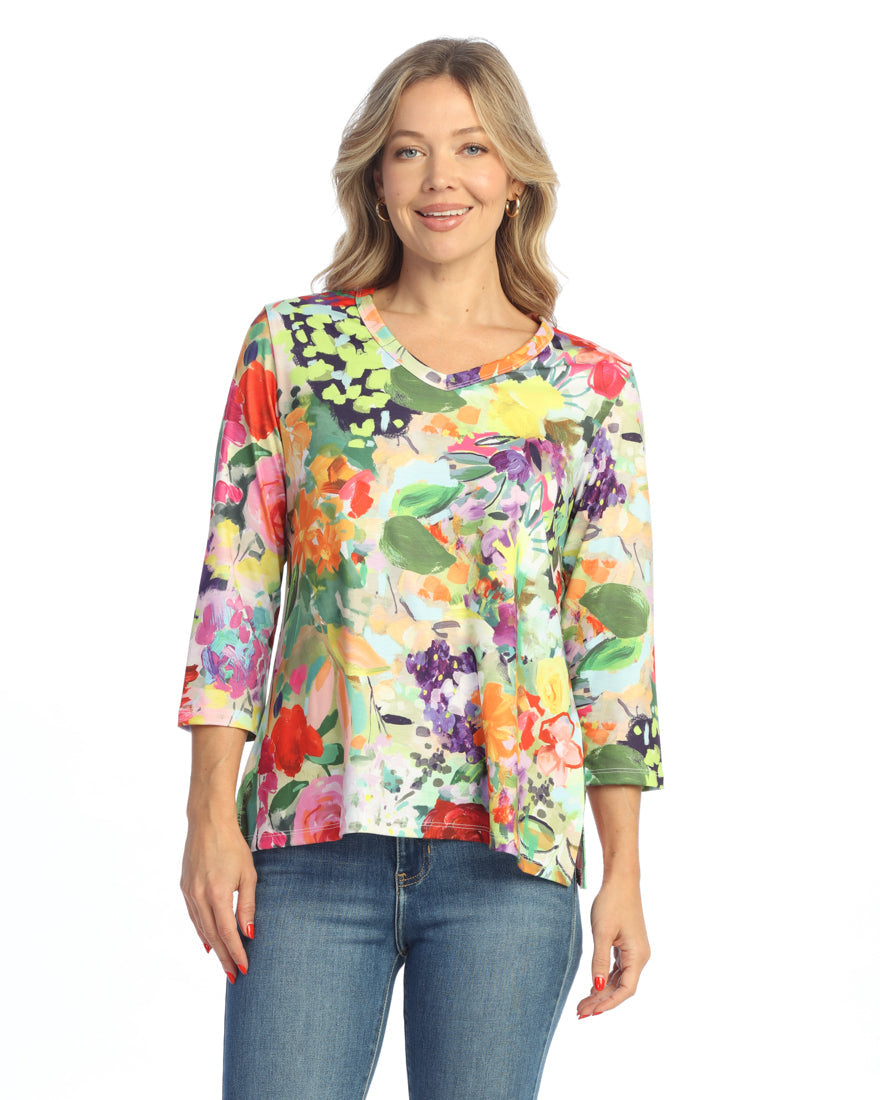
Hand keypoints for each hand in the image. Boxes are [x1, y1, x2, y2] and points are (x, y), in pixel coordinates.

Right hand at [180, 814, 255, 982]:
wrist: (208, 822)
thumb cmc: (232, 845)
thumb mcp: (248, 874)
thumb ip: (248, 905)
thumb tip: (249, 933)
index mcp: (217, 895)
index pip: (228, 933)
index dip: (236, 953)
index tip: (244, 969)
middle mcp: (199, 898)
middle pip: (213, 936)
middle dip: (225, 957)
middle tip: (234, 976)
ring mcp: (189, 893)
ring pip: (201, 928)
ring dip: (213, 948)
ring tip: (224, 963)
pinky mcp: (184, 887)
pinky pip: (194, 916)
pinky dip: (202, 931)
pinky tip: (208, 941)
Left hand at [577, 875, 649, 1016]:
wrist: (620, 880)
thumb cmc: (612, 902)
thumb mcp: (602, 932)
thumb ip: (600, 961)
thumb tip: (598, 987)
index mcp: (638, 956)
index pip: (626, 990)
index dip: (609, 1003)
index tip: (592, 1012)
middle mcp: (639, 956)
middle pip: (622, 987)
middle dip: (602, 1001)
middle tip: (580, 1013)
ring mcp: (634, 951)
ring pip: (619, 979)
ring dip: (602, 992)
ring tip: (583, 1004)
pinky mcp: (627, 945)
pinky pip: (618, 969)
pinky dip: (605, 979)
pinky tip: (593, 987)